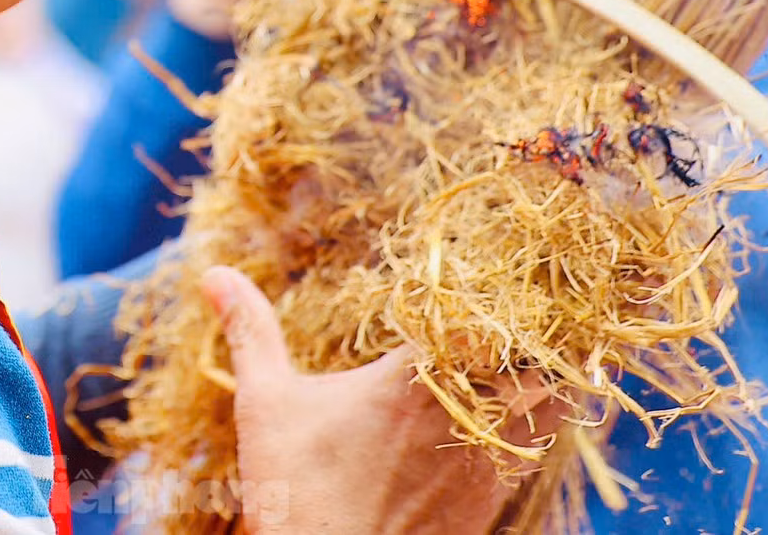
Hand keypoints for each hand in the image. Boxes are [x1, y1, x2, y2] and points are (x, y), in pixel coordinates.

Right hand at [205, 267, 560, 534]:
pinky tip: (524, 414)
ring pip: (552, 402)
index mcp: (411, 374)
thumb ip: (250, 333)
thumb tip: (215, 275)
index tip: (494, 267)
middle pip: (538, 353)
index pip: (479, 311)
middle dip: (541, 330)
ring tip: (541, 354)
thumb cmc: (298, 493)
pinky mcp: (490, 499)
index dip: (496, 287)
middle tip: (533, 306)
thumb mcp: (265, 406)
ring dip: (551, 376)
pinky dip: (541, 425)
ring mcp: (482, 459)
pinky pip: (538, 449)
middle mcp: (459, 411)